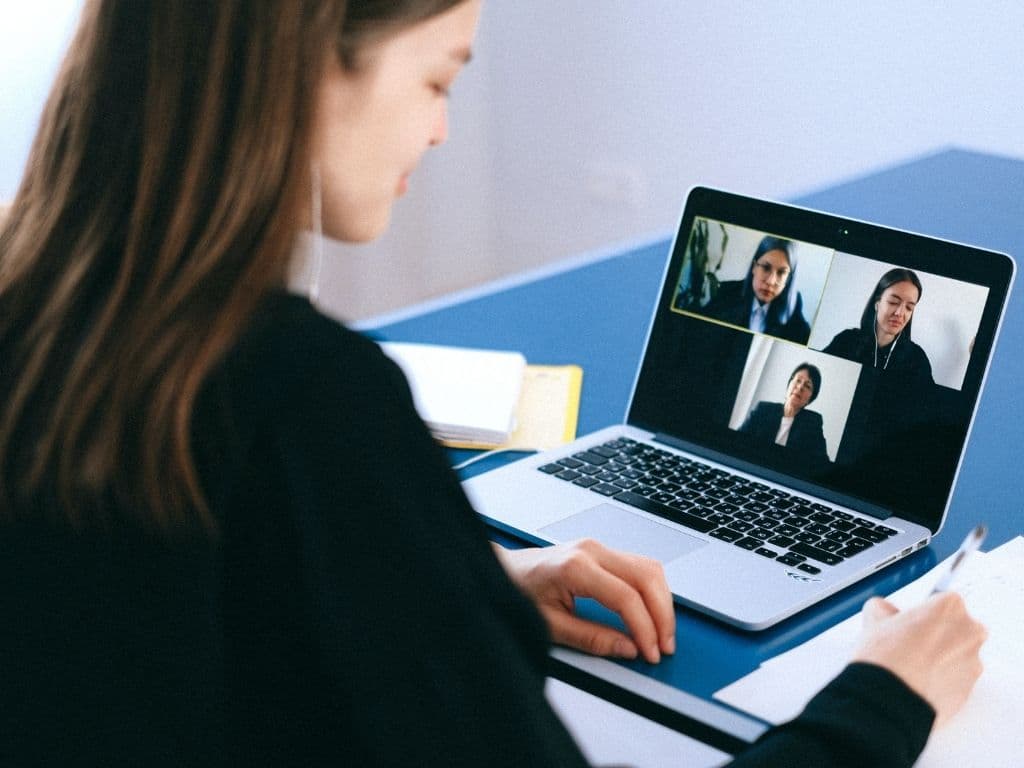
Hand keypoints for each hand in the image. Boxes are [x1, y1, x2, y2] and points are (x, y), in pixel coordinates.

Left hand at [493, 539, 674, 663]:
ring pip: (649, 568)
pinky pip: (639, 566)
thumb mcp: (551, 625)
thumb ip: (592, 638)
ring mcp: (598, 547)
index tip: (650, 651)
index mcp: (576, 567)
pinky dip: (652, 590)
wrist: (503, 570)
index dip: (645, 628)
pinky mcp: (601, 551)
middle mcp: (591, 550)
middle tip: (664, 646)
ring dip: (662, 601)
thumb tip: (628, 649)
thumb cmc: (519, 592)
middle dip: (662, 615)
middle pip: (646, 578)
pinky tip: (652, 612)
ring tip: (662, 633)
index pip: (626, 597)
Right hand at [852, 592, 986, 727]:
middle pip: (956, 628)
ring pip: (957, 655)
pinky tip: (918, 682)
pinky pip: (956, 680)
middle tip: (910, 643)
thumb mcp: (875, 616)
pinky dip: (941, 680)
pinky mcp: (970, 690)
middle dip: (937, 634)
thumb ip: (885, 608)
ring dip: (940, 659)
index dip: (922, 613)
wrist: (889, 698)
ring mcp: (973, 663)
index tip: (911, 622)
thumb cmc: (886, 656)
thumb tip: (886, 612)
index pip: (941, 602)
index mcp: (951, 606)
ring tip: (911, 667)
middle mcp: (969, 632)